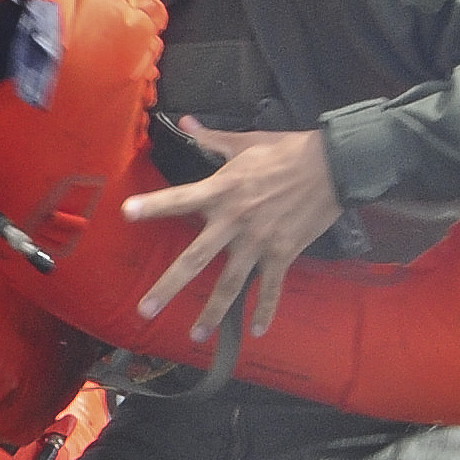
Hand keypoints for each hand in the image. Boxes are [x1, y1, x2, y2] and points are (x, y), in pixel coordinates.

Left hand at [121, 121, 343, 342]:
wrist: (334, 166)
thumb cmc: (287, 150)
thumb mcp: (246, 141)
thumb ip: (211, 139)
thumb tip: (184, 122)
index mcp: (222, 190)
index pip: (181, 198)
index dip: (154, 205)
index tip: (126, 213)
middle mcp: (235, 220)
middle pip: (195, 258)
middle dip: (169, 286)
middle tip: (145, 309)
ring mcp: (259, 241)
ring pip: (230, 284)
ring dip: (212, 313)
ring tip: (195, 336)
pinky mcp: (283, 253)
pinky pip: (271, 288)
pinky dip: (265, 310)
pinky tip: (256, 331)